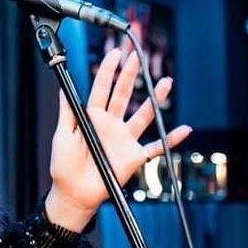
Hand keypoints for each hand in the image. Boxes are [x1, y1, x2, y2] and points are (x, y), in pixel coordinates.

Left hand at [48, 49, 191, 219]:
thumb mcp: (62, 135)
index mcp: (92, 117)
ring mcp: (125, 139)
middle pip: (124, 94)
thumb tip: (63, 87)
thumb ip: (67, 112)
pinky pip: (156, 146)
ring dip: (154, 99)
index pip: (102, 88)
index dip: (108, 70)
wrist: (74, 194)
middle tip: (138, 56)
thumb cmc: (64, 166)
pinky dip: (171, 139)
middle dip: (131, 74)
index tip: (116, 53)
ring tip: (165, 82)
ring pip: (143, 115)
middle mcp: (111, 124)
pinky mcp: (135, 156)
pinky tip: (185, 129)